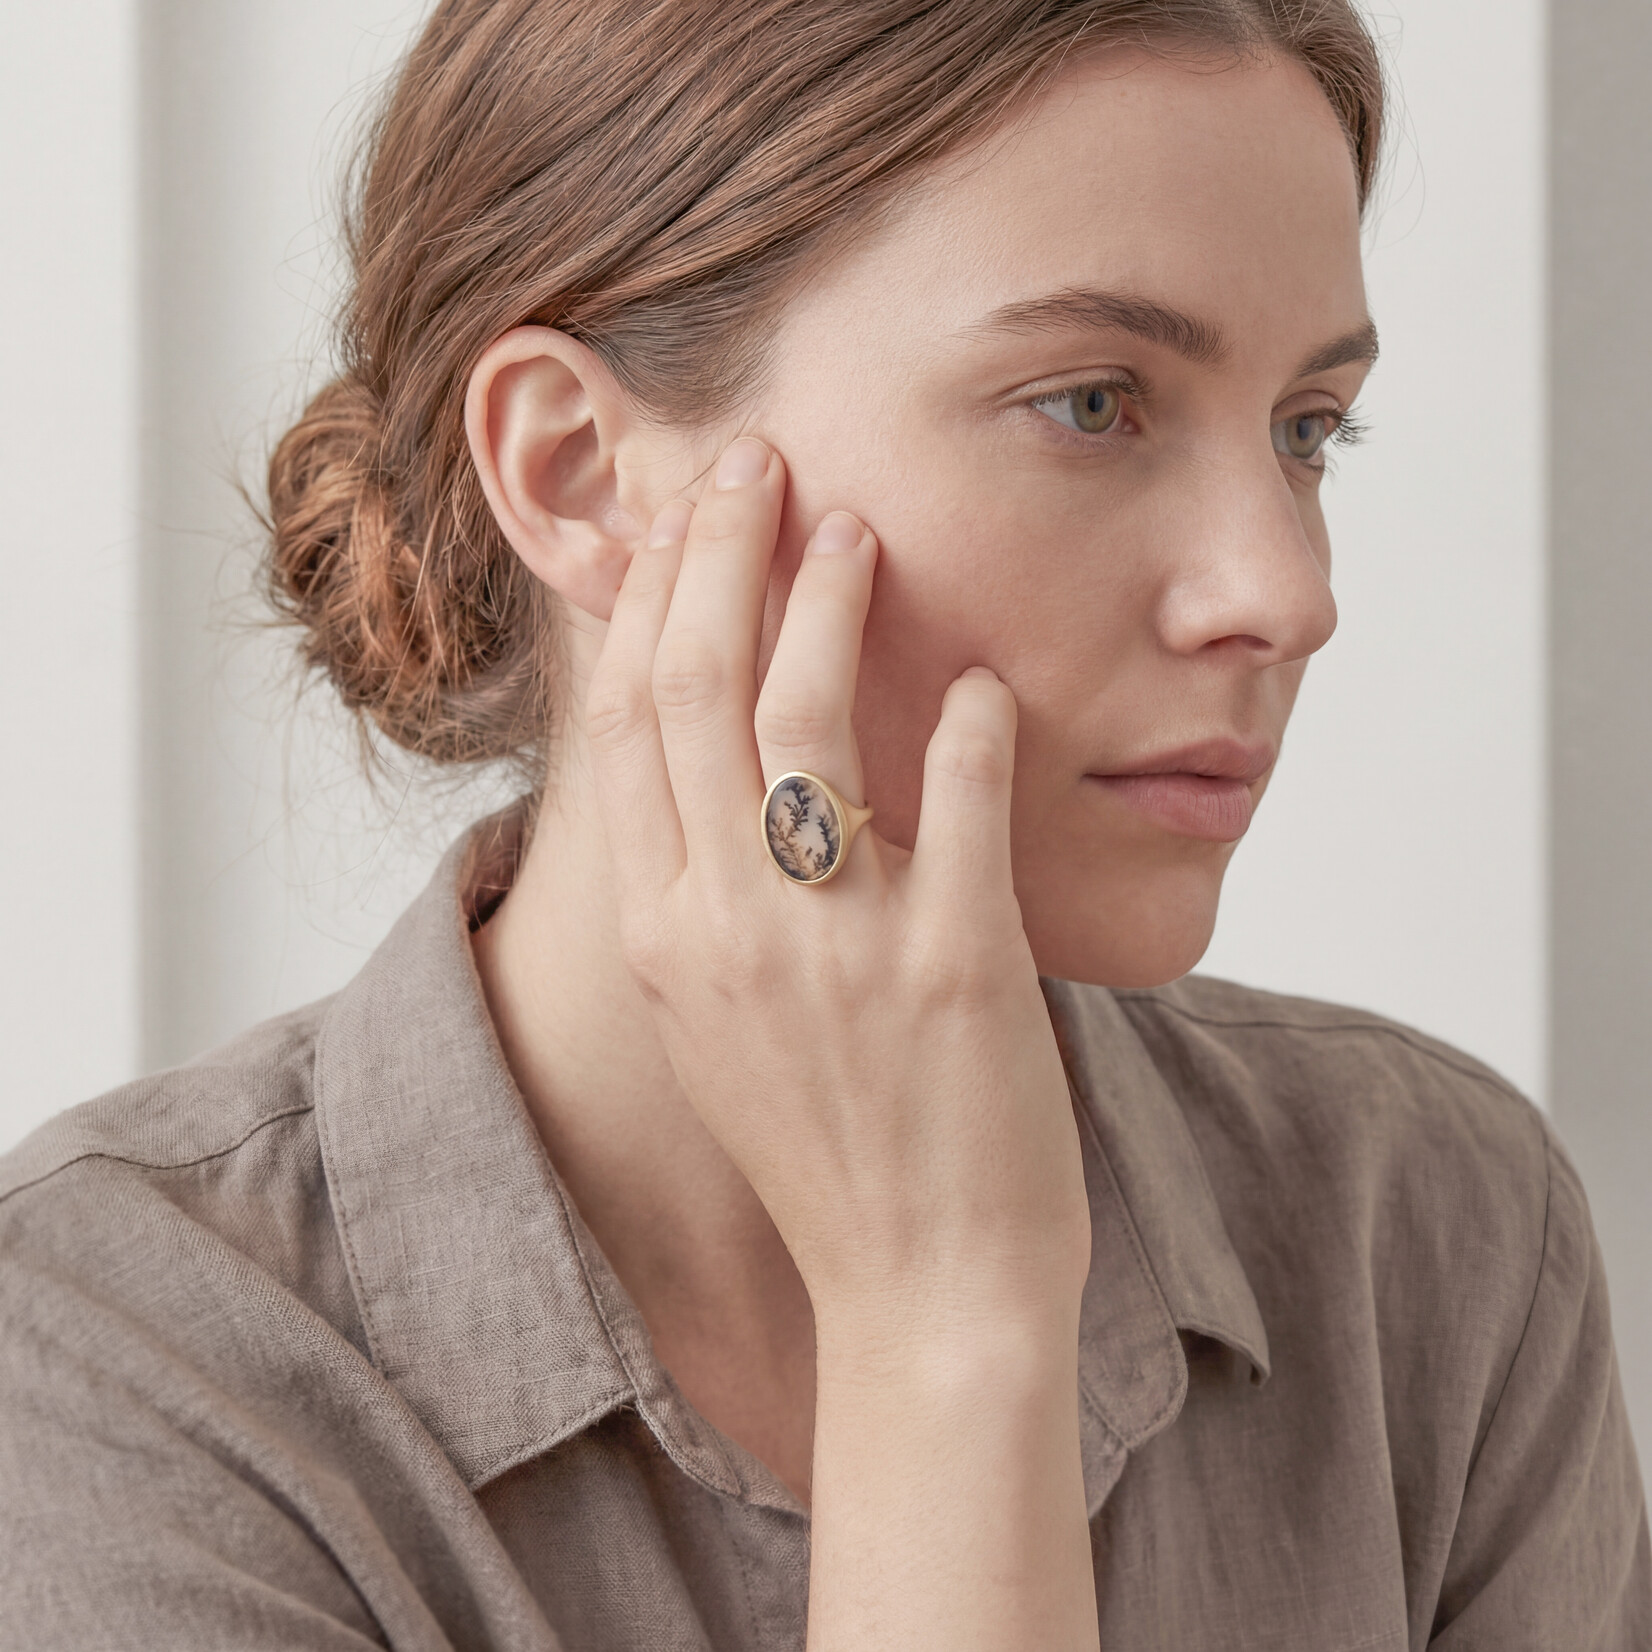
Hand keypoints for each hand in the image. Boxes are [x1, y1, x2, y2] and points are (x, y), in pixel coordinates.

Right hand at [585, 435, 1089, 1326]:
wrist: (920, 1293)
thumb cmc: (825, 1147)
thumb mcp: (719, 1019)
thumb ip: (702, 891)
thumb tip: (713, 757)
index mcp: (662, 935)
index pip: (630, 722)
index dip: (654, 598)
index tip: (682, 518)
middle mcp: (727, 926)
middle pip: (697, 686)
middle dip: (722, 550)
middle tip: (758, 461)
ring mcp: (837, 947)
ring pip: (807, 716)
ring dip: (830, 598)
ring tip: (859, 527)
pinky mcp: (957, 966)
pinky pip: (960, 801)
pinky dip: (971, 721)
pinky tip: (986, 677)